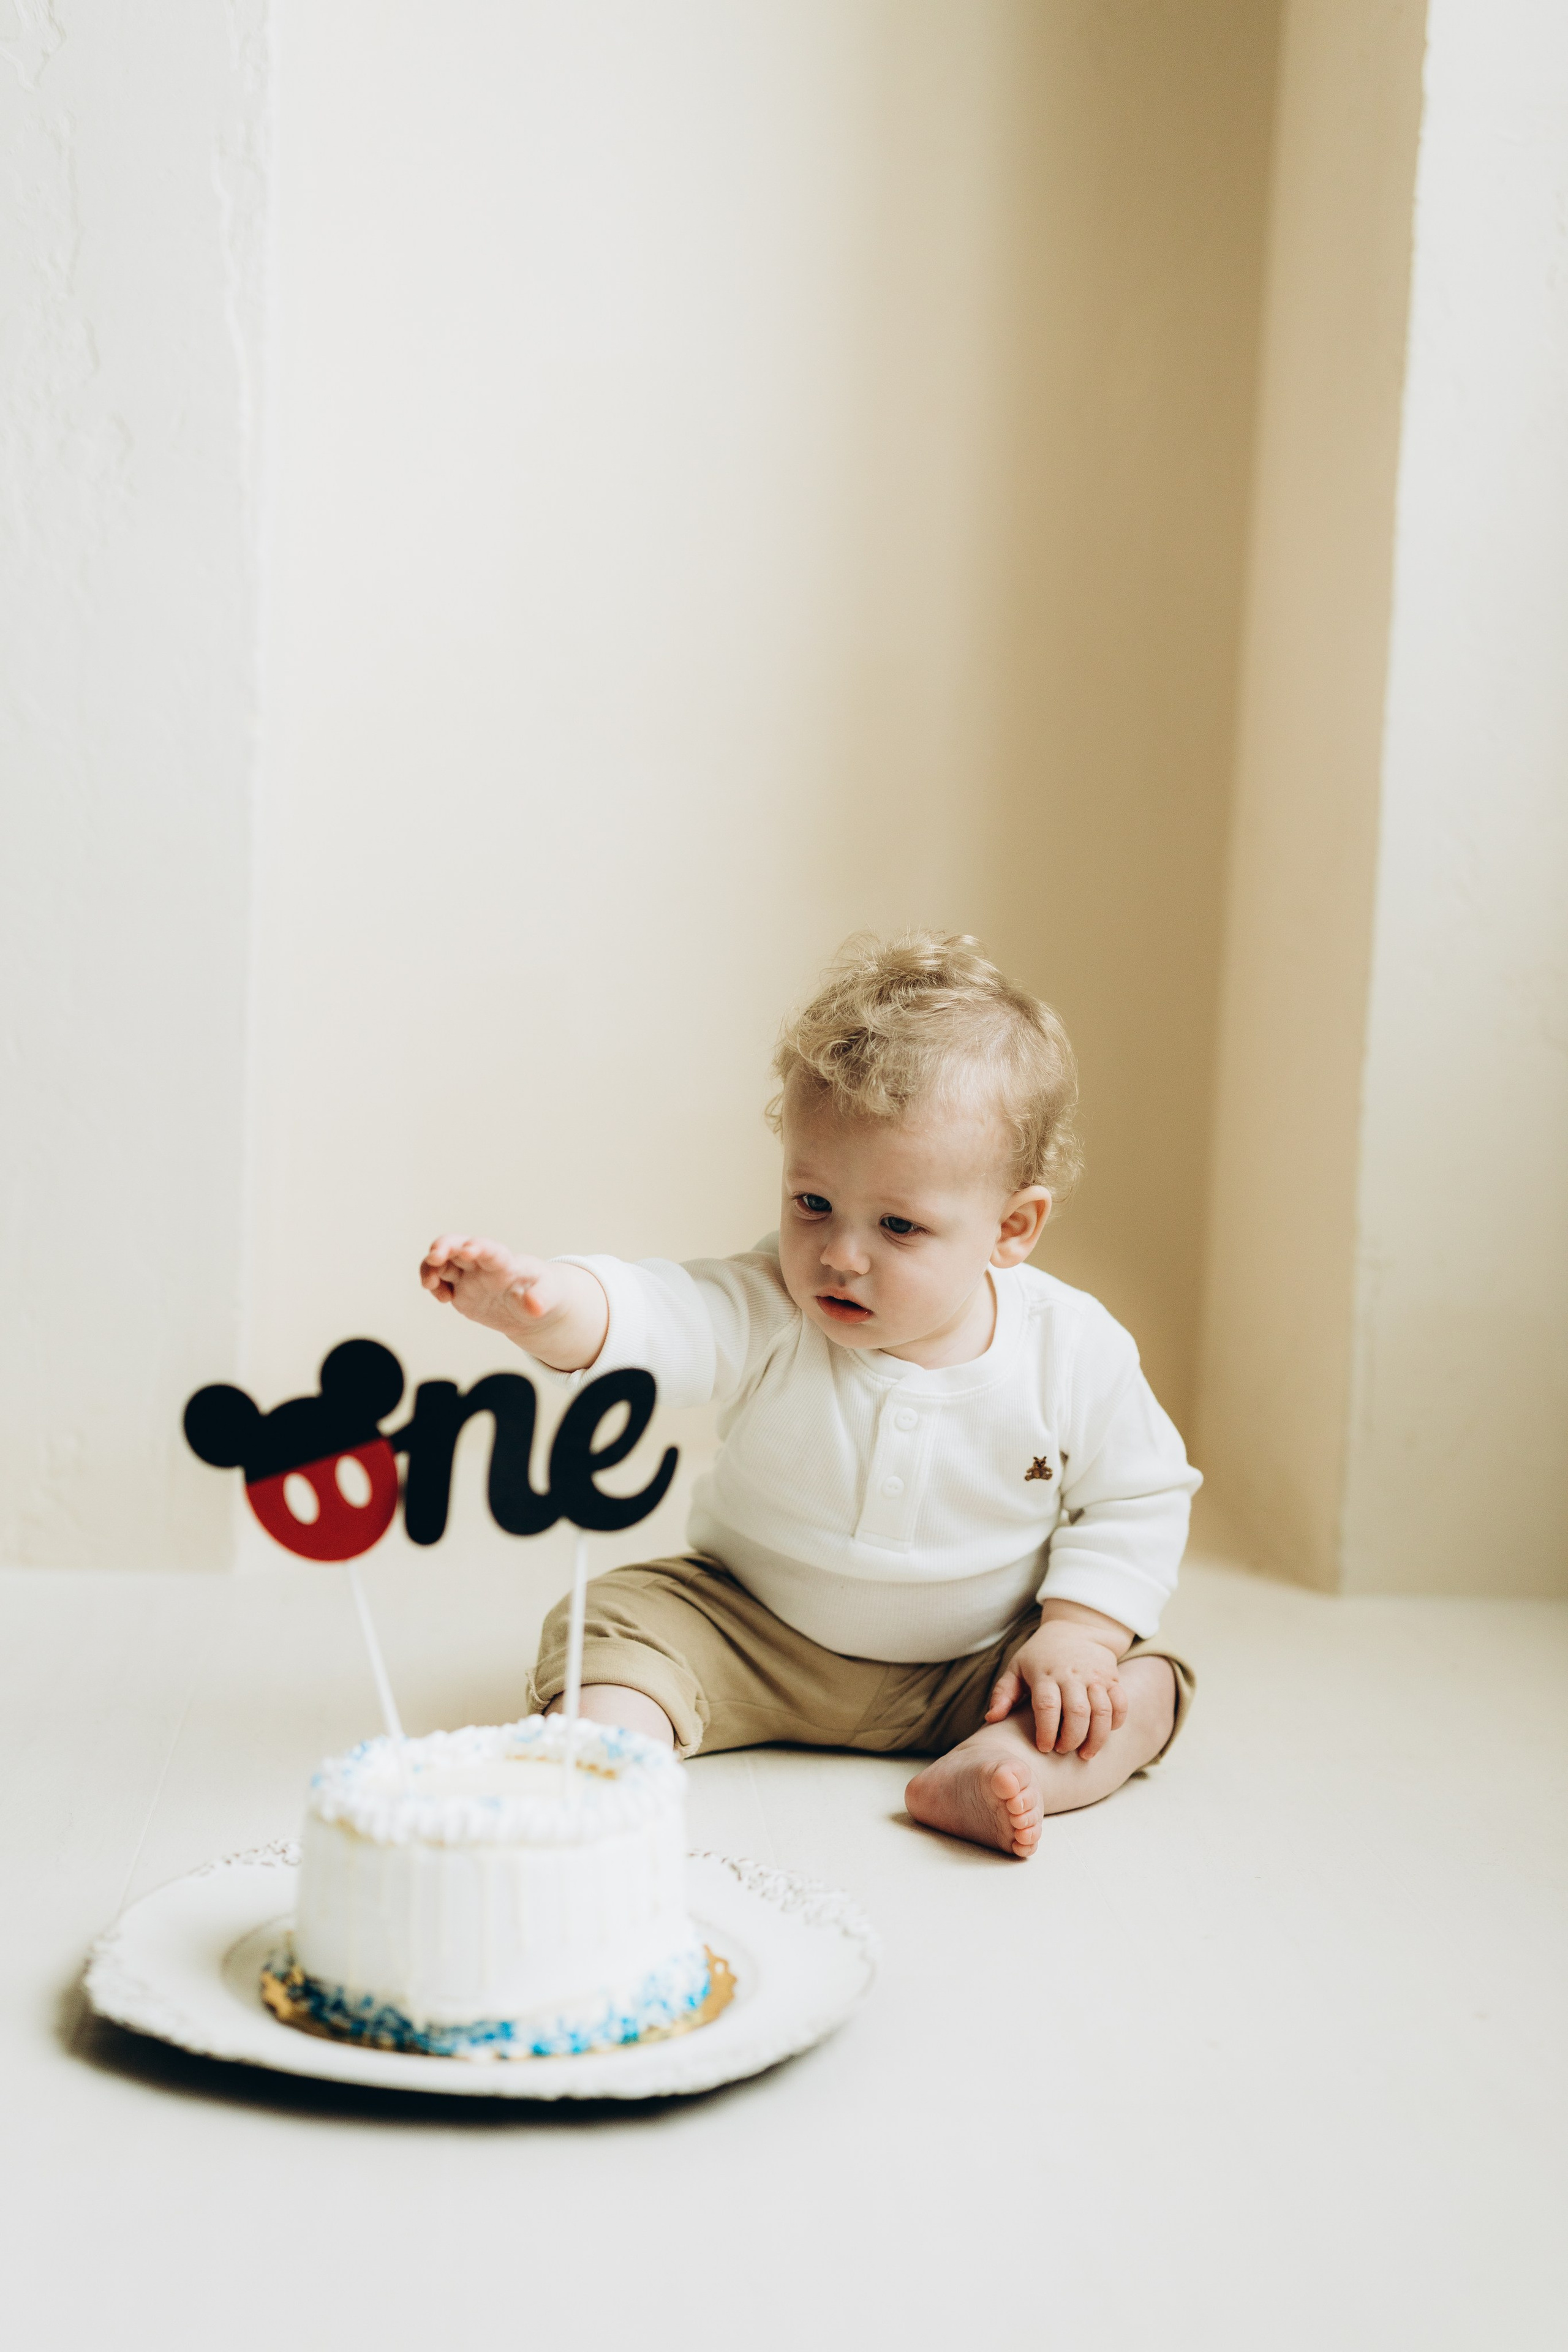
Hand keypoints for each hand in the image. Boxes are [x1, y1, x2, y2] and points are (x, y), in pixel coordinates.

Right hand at [419, 1235, 607, 1369]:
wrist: (533, 1307)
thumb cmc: (545, 1292)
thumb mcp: (549, 1295)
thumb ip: (540, 1298)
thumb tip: (534, 1306)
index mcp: (504, 1261)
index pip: (489, 1250)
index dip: (478, 1248)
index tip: (467, 1251)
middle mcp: (482, 1264)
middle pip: (458, 1246)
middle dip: (443, 1247)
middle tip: (433, 1257)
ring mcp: (468, 1275)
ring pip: (442, 1262)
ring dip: (430, 1268)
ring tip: (429, 1285)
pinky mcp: (459, 1289)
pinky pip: (439, 1281)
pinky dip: (433, 1285)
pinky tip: (443, 1298)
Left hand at [984, 1613, 1129, 1760]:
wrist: (1076, 1628)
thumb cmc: (1041, 1654)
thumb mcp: (1017, 1667)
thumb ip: (1003, 1693)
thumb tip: (991, 1719)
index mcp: (1045, 1674)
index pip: (1047, 1707)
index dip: (1047, 1732)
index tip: (1045, 1748)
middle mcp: (1072, 1675)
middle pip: (1077, 1713)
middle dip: (1072, 1739)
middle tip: (1063, 1750)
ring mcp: (1095, 1676)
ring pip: (1102, 1712)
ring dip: (1097, 1738)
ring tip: (1086, 1753)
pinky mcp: (1112, 1678)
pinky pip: (1121, 1704)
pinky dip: (1117, 1722)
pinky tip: (1106, 1733)